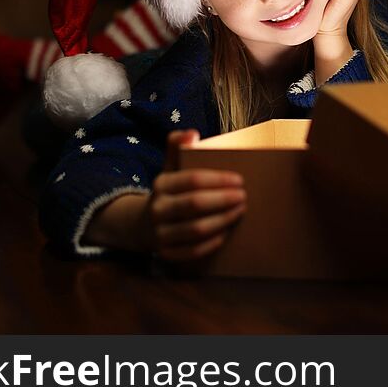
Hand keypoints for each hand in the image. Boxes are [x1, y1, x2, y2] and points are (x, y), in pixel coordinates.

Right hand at [144, 129, 246, 261]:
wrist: (143, 224)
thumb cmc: (169, 192)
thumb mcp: (169, 167)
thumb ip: (178, 147)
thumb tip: (191, 133)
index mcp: (161, 184)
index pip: (193, 180)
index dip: (219, 180)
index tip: (240, 180)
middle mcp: (157, 208)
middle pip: (195, 204)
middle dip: (224, 200)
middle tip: (244, 196)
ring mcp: (160, 233)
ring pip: (196, 229)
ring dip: (223, 220)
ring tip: (240, 211)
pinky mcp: (166, 253)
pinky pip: (192, 251)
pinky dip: (212, 243)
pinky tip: (226, 232)